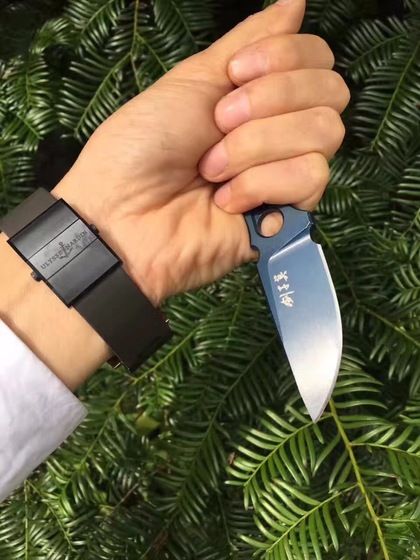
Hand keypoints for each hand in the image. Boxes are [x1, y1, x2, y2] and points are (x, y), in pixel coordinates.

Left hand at [55, 0, 349, 305]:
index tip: (235, 74)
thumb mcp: (193, 79)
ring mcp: (285, 175)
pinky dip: (260, 183)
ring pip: (323, 134)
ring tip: (211, 170)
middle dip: (270, 100)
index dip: (287, 57)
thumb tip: (295, 2)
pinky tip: (226, 200)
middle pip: (330, 93)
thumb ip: (247, 42)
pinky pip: (309, 179)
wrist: (122, 213)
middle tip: (218, 123)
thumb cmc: (144, 144)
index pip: (317, 60)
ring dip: (256, 145)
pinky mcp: (287, 215)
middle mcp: (281, 132)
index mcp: (259, 96)